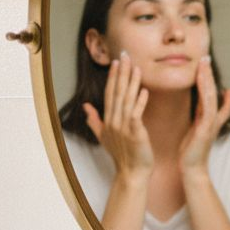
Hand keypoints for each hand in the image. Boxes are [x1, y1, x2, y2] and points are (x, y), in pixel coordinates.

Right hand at [83, 53, 151, 181]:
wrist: (131, 173)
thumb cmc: (121, 155)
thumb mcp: (104, 136)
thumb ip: (94, 120)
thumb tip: (85, 107)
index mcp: (108, 120)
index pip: (110, 93)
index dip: (113, 77)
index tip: (117, 62)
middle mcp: (113, 121)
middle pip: (117, 92)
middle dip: (121, 73)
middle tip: (126, 56)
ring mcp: (122, 127)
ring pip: (126, 100)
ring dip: (131, 83)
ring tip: (137, 67)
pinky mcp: (134, 133)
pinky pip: (136, 114)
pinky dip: (140, 102)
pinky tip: (144, 90)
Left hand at [178, 56, 229, 175]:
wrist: (192, 169)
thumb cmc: (191, 153)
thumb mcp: (195, 130)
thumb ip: (199, 116)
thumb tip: (201, 106)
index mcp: (208, 118)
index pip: (211, 95)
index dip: (209, 80)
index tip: (206, 64)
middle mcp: (212, 118)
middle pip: (212, 91)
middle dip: (209, 74)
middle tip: (204, 57)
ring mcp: (211, 122)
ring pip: (210, 95)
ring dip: (207, 78)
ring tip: (204, 64)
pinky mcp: (206, 127)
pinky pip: (207, 105)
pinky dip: (206, 92)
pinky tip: (204, 82)